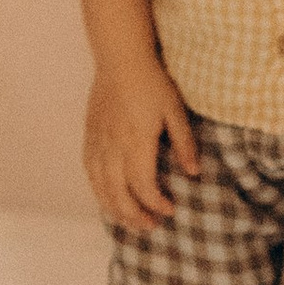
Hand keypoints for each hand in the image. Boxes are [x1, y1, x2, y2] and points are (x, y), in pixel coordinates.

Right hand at [84, 60, 201, 233]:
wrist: (121, 58)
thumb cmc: (152, 82)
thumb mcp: (175, 110)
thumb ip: (184, 143)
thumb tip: (194, 173)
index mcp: (136, 142)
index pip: (143, 186)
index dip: (156, 203)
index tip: (170, 209)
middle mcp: (113, 146)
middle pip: (118, 193)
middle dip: (134, 215)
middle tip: (150, 226)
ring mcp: (97, 140)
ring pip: (99, 185)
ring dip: (113, 208)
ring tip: (128, 220)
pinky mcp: (89, 134)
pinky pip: (89, 169)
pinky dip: (97, 188)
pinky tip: (106, 196)